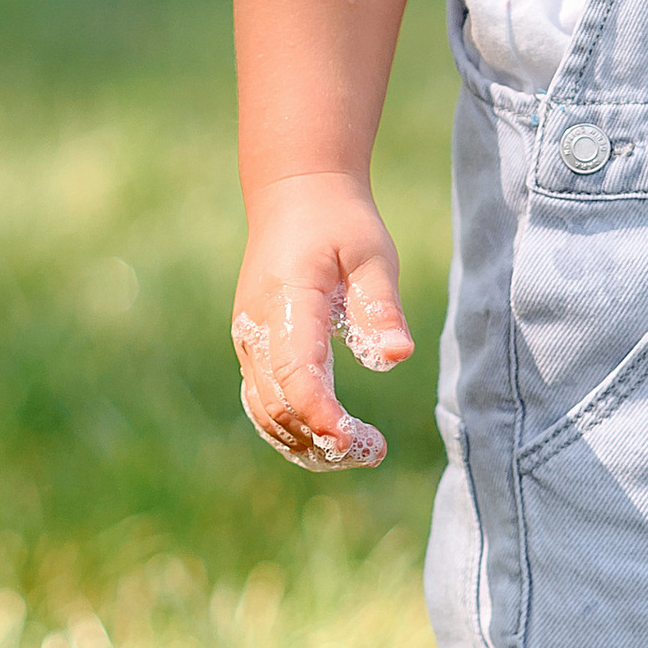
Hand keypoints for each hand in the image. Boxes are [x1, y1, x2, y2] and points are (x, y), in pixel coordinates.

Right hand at [231, 171, 413, 466]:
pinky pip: (264, 403)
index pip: (296, 372)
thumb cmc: (340, 224)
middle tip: (375, 451)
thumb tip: (398, 356)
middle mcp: (257, 328)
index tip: (355, 441)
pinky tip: (330, 441)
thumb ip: (380, 305)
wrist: (295, 196)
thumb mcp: (372, 252)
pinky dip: (292, 430)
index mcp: (286, 301)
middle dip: (323, 439)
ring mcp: (249, 342)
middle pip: (279, 404)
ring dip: (307, 443)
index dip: (322, 414)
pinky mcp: (253, 350)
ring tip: (361, 451)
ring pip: (266, 412)